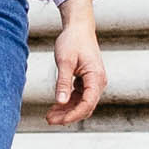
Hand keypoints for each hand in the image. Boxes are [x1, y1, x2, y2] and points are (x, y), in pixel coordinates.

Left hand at [49, 0, 107, 125]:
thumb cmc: (72, 41)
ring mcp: (94, 82)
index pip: (88, 103)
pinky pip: (79, 97)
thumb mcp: (65, 61)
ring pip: (82, 103)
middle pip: (85, 106)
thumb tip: (60, 102)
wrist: (78, 27)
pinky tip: (55, 106)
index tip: (59, 120)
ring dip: (67, 111)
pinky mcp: (87, 81)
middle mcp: (98, 82)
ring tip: (50, 116)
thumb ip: (63, 82)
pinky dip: (68, 102)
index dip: (74, 114)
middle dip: (68, 115)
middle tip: (49, 120)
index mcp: (96, 77)